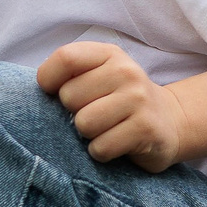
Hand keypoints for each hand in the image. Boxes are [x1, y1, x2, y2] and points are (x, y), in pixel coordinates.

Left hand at [37, 42, 188, 171]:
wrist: (169, 121)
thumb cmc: (118, 99)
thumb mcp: (98, 75)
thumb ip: (68, 74)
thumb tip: (37, 90)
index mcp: (108, 54)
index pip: (64, 58)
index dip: (49, 80)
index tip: (54, 93)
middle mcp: (126, 72)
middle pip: (69, 96)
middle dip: (72, 113)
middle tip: (93, 114)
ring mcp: (139, 99)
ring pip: (84, 124)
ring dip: (87, 135)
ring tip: (104, 129)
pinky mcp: (146, 129)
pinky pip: (101, 147)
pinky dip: (101, 152)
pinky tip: (115, 143)